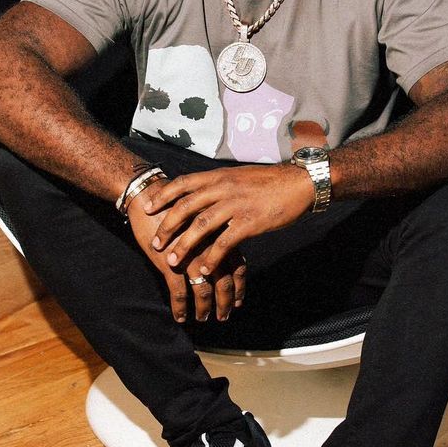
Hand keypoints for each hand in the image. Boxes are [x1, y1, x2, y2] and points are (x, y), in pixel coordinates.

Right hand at [126, 181, 245, 321]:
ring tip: (202, 318)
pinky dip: (180, 308)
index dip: (239, 287)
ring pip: (203, 292)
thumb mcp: (202, 217)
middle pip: (225, 283)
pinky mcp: (170, 263)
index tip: (237, 302)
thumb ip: (216, 234)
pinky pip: (179, 293)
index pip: (239, 267)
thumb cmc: (175, 205)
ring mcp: (191, 256)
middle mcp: (210, 248)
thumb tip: (226, 251)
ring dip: (204, 309)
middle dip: (225, 303)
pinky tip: (180, 316)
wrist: (148, 197)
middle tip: (223, 317)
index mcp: (221, 235)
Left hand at [142, 164, 313, 275]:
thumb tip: (203, 192)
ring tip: (172, 262)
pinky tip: (203, 270)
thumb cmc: (271, 181)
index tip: (148, 207)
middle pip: (186, 207)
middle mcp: (223, 188)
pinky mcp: (249, 222)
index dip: (164, 196)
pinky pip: (224, 242)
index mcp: (220, 176)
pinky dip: (211, 258)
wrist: (299, 183)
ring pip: (200, 226)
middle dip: (167, 226)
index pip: (183, 184)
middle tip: (155, 243)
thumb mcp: (240, 176)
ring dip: (184, 245)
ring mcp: (236, 205)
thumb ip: (220, 184)